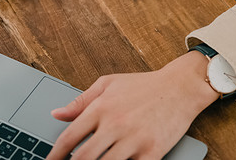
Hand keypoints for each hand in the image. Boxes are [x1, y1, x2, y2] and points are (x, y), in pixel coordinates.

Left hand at [45, 51, 218, 159]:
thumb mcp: (108, 83)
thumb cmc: (144, 85)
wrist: (181, 87)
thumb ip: (81, 100)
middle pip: (83, 157)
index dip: (54, 154)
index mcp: (101, 107)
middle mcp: (115, 124)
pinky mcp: (152, 152)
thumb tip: (56, 114)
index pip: (69, 137)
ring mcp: (134, 140)